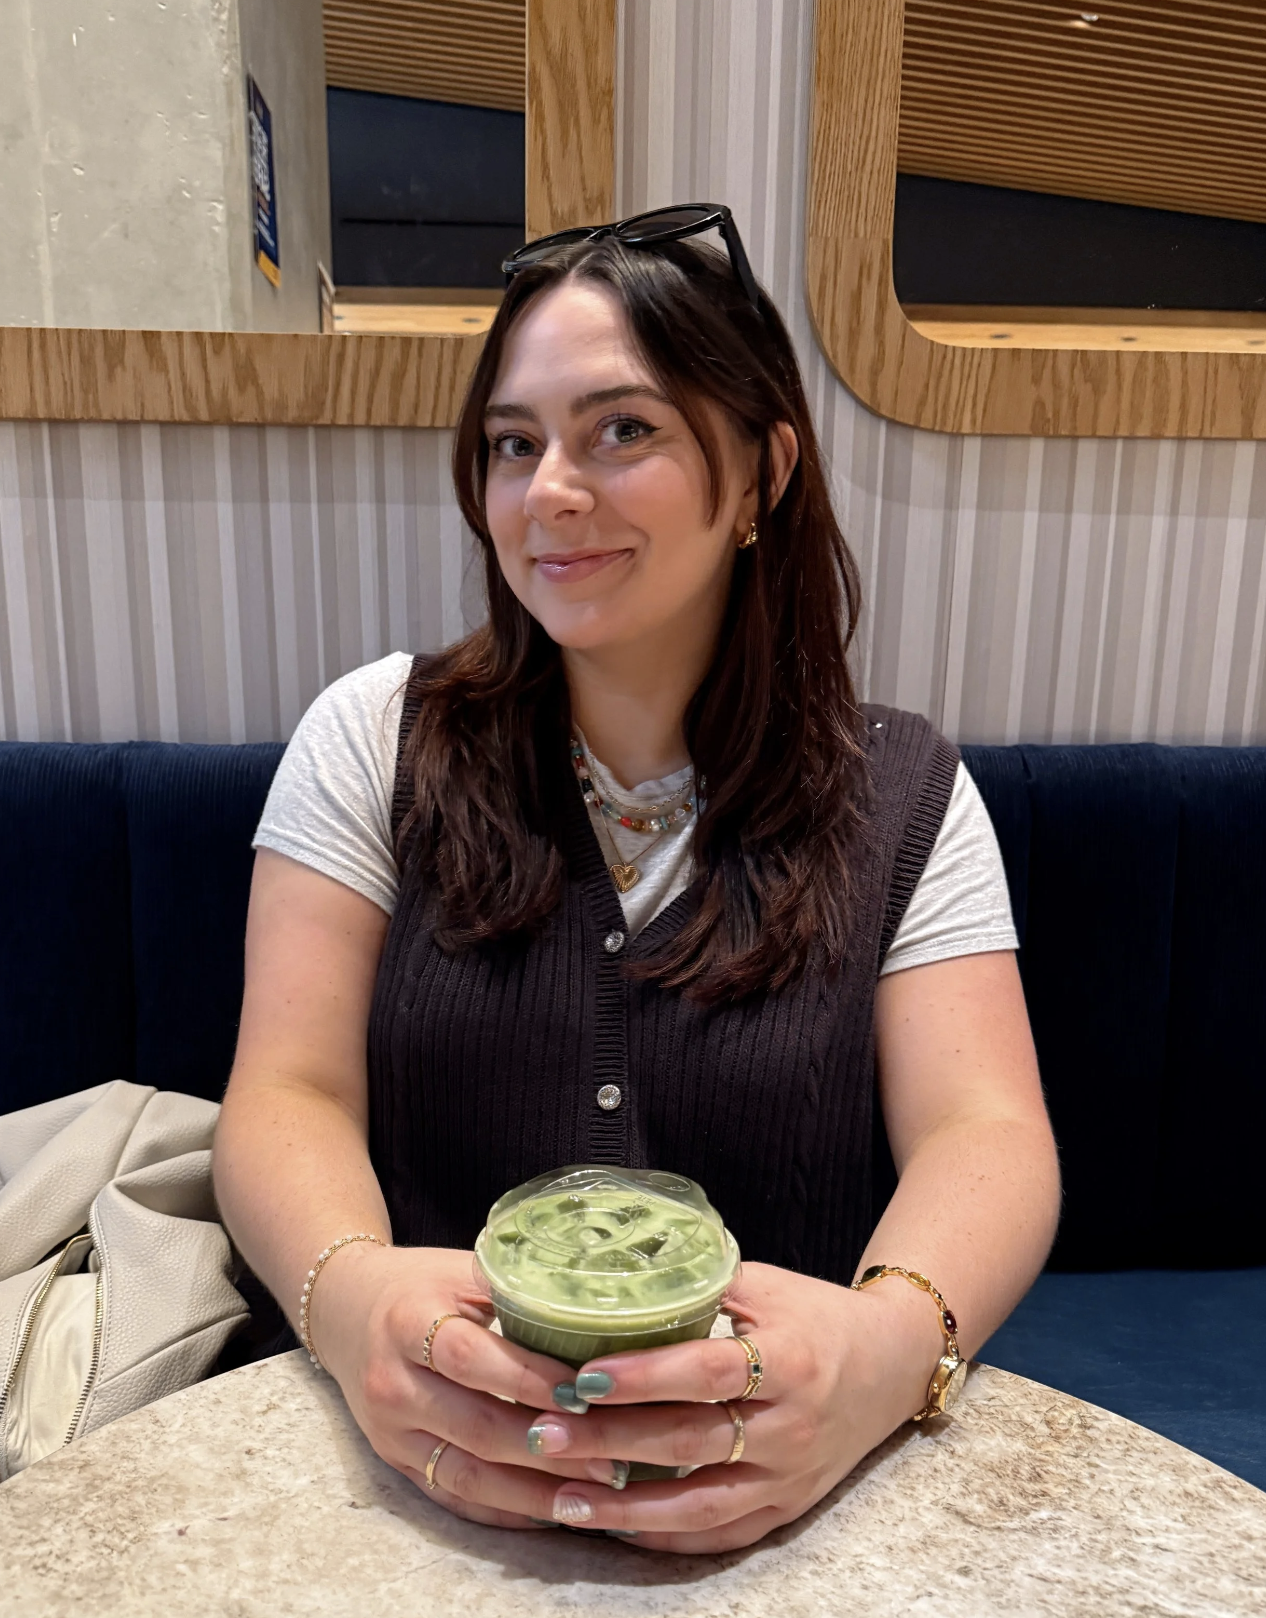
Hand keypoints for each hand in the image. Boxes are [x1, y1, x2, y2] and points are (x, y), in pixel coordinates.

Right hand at [309, 1244, 630, 1528]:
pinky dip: (504, 1510)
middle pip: (474, 1427)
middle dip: (546, 1449)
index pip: (470, 1358)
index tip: (585, 1393)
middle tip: (609, 1457)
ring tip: (592, 1497)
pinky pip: (454, 1498)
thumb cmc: (420, 1283)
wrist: (346, 1309)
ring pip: (467, 1475)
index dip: (528, 1379)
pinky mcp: (396, 1463)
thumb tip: (598, 1310)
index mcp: (408, 1323)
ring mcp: (391, 1432)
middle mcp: (393, 1384)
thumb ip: (516, 1290)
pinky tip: (551, 1511)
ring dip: (532, 1493)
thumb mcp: (460, 1270)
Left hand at [511, 1260, 945, 1551]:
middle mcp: (790, 1426)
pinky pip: (718, 1536)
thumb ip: (701, 1283)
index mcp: (788, 1360)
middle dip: (611, 1442)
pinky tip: (612, 1529)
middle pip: (691, 1443)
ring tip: (561, 1498)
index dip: (646, 1377)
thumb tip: (616, 1274)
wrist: (892, 1366)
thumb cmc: (817, 1315)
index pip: (708, 1373)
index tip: (584, 1377)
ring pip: (698, 1505)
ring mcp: (788, 1477)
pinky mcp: (785, 1510)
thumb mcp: (767, 1284)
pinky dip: (663, 1538)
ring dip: (625, 1508)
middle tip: (545, 1435)